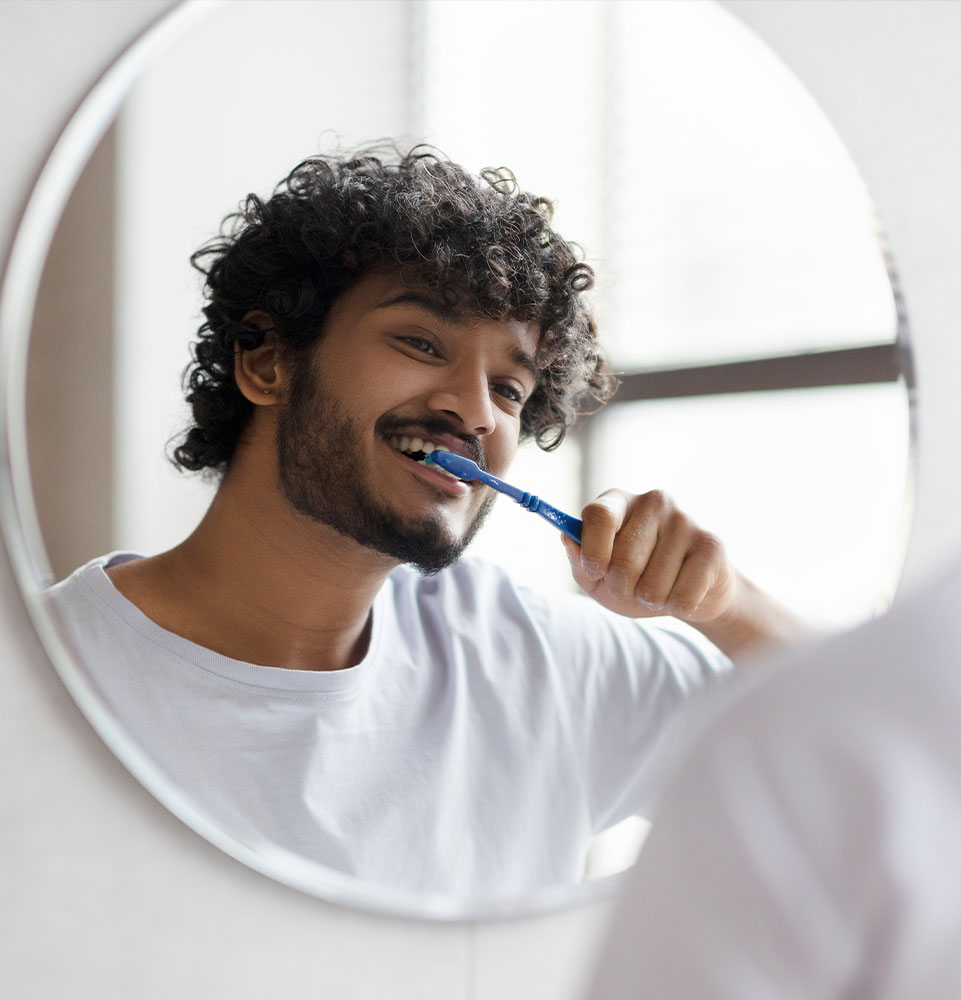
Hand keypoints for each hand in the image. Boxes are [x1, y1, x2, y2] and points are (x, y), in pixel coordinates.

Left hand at [562, 489, 735, 624]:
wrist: (689, 591)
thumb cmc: (635, 580)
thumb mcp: (598, 577)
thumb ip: (579, 560)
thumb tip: (568, 539)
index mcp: (618, 502)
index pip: (599, 515)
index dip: (593, 552)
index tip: (595, 572)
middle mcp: (653, 502)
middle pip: (624, 560)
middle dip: (621, 588)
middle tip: (631, 587)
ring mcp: (685, 520)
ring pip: (652, 585)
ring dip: (650, 599)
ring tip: (659, 588)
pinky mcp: (711, 545)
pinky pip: (682, 596)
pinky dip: (677, 606)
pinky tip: (683, 592)